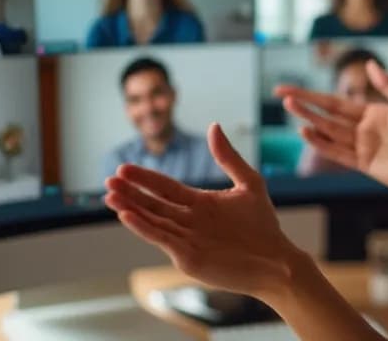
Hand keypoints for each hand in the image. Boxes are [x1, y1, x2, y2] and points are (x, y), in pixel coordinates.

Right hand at [104, 123, 299, 297]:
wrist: (278, 261)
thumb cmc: (264, 225)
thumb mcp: (249, 184)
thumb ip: (229, 157)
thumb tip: (213, 126)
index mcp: (199, 203)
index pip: (165, 188)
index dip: (145, 179)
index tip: (123, 168)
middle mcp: (188, 221)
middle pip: (153, 204)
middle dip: (131, 194)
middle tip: (109, 181)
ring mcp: (186, 240)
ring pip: (153, 222)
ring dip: (131, 210)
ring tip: (110, 198)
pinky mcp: (188, 258)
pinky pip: (162, 240)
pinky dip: (144, 229)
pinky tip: (128, 217)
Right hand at [276, 60, 387, 199]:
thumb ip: (387, 84)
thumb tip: (369, 63)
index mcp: (373, 112)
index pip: (336, 102)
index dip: (313, 95)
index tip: (290, 89)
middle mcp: (364, 128)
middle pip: (328, 114)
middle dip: (305, 105)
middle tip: (281, 95)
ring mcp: (362, 147)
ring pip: (329, 132)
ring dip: (310, 120)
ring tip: (290, 108)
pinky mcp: (362, 164)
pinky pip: (337, 152)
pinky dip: (321, 143)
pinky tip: (306, 132)